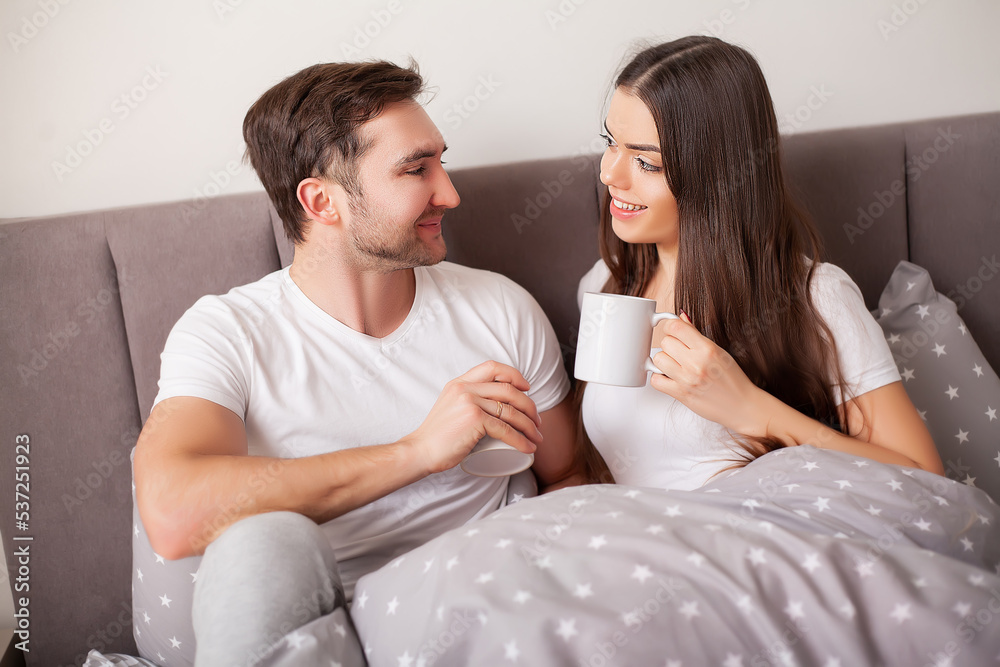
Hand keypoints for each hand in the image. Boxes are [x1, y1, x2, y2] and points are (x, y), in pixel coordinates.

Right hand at [406, 360, 542, 474]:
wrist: (420, 451)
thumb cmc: (437, 436)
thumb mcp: (451, 406)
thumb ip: (467, 400)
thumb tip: (492, 407)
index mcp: (460, 382)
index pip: (493, 367)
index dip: (514, 375)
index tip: (527, 388)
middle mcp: (465, 388)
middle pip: (508, 390)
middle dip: (529, 406)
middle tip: (536, 421)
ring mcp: (470, 402)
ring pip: (511, 411)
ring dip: (529, 426)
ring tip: (536, 437)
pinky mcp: (474, 419)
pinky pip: (506, 428)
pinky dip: (521, 440)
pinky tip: (528, 447)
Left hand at [648, 313, 768, 436]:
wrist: (742, 406)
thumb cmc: (734, 380)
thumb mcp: (719, 352)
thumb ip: (697, 335)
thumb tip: (681, 318)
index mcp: (707, 349)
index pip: (676, 327)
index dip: (671, 327)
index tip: (674, 331)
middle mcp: (696, 363)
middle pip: (665, 342)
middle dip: (671, 345)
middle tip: (679, 352)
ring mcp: (687, 380)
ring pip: (658, 359)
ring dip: (664, 361)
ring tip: (675, 365)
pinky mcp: (681, 395)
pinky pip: (656, 380)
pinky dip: (659, 378)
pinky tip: (669, 377)